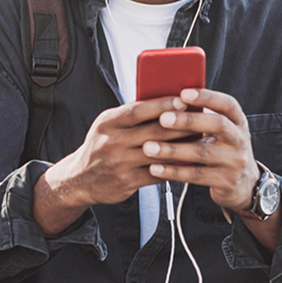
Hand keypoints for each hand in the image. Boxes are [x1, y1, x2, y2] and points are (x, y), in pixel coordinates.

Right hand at [40, 96, 197, 212]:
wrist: (79, 179)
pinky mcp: (127, 182)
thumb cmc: (100, 146)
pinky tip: (188, 162)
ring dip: (183, 147)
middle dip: (181, 125)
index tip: (183, 100)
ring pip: (159, 153)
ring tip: (200, 141)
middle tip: (202, 120)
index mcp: (108, 122)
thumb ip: (131, 115)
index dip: (162, 105)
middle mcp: (112, 142)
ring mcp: (119, 163)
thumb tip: (166, 101)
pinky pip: (157, 173)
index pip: (138, 110)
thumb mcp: (108, 125)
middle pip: (154, 131)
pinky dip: (174, 167)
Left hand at [142, 89, 257, 212]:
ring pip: (202, 152)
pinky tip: (155, 168)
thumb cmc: (223, 150)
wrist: (244, 184)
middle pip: (217, 125)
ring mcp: (235, 162)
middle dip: (188, 120)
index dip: (207, 97)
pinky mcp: (225, 181)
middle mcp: (239, 139)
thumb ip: (202, 118)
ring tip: (148, 147)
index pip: (227, 104)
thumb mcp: (221, 132)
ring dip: (172, 149)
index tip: (184, 93)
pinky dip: (173, 172)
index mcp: (237, 121)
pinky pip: (195, 176)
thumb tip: (168, 101)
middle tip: (163, 118)